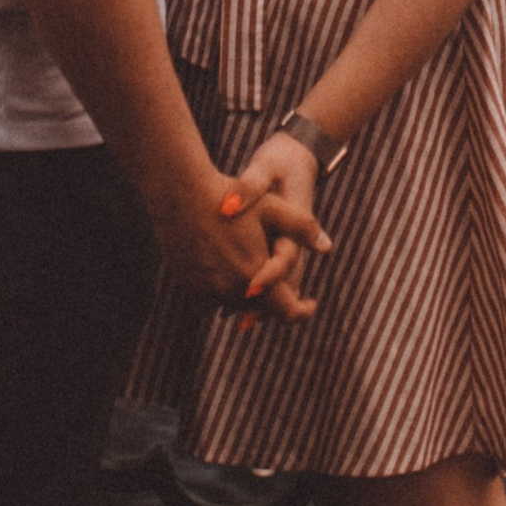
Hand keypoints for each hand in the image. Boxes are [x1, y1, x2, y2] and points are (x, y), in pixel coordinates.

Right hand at [158, 164, 327, 323]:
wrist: (179, 193)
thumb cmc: (230, 196)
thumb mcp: (272, 207)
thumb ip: (303, 227)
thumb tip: (326, 248)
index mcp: (257, 277)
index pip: (287, 312)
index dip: (303, 310)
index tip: (310, 301)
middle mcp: (231, 291)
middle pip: (261, 310)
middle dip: (275, 301)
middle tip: (284, 287)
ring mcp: (206, 290)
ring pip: (234, 306)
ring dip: (247, 298)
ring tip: (256, 281)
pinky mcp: (188, 284)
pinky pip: (209, 302)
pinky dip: (221, 294)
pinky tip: (226, 276)